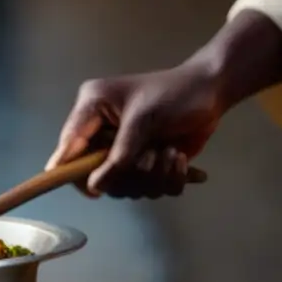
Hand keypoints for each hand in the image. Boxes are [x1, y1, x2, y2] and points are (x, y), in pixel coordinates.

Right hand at [46, 62, 223, 197]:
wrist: (213, 91)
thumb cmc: (175, 94)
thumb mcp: (143, 119)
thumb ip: (118, 155)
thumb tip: (94, 187)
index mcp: (91, 112)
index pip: (67, 151)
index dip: (74, 173)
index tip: (95, 189)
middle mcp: (102, 134)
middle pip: (97, 178)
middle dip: (130, 175)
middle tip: (151, 157)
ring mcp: (124, 152)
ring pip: (127, 188)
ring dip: (154, 177)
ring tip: (171, 152)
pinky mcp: (147, 165)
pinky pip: (151, 190)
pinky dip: (170, 179)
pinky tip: (179, 158)